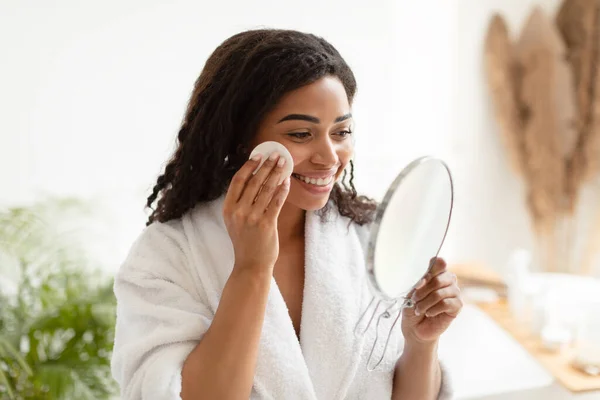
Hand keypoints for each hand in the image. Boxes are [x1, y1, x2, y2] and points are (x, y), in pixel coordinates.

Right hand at [223, 152, 289, 272]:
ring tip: (284, 164)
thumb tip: (255, 177)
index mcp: (228, 209)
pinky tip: (287, 181)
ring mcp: (252, 218)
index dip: (248, 166)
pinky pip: (276, 201)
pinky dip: (282, 189)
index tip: (258, 155)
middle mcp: (238, 212)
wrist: (251, 264)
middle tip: (276, 154)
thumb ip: (240, 202)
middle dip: (266, 165)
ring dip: (276, 173)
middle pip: (253, 181)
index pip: (237, 181)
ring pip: (266, 189)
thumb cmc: (245, 241)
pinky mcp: (266, 224)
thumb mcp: (234, 220)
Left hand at [401, 257, 462, 345]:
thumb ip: (421, 282)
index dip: (431, 270)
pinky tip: (429, 313)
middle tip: (414, 300)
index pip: (440, 263)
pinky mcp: (457, 306)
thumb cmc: (413, 308)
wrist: (414, 328)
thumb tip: (427, 274)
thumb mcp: (412, 293)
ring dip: (426, 302)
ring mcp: (454, 293)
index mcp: (437, 273)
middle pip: (439, 278)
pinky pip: (447, 304)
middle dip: (423, 290)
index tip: (420, 282)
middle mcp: (448, 281)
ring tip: (419, 310)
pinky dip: (434, 309)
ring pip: (441, 293)